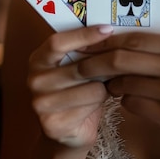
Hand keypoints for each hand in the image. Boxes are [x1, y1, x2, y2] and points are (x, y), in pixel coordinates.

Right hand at [27, 25, 114, 148]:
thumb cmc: (78, 88)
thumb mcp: (78, 64)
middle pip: (80, 67)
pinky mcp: (54, 125)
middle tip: (123, 61)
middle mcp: (35, 80)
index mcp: (39, 59)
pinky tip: (101, 102)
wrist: (68, 129)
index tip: (108, 29)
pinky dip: (103, 102)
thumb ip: (87, 49)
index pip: (57, 42)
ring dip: (107, 85)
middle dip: (107, 64)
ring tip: (108, 84)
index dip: (84, 35)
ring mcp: (42, 104)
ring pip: (92, 87)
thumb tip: (112, 29)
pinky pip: (92, 106)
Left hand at [78, 32, 159, 152]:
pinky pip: (134, 106)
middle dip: (97, 62)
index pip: (136, 38)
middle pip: (124, 59)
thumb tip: (133, 42)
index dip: (109, 41)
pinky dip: (126, 102)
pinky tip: (130, 101)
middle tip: (83, 66)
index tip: (92, 43)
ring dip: (111, 86)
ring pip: (125, 84)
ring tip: (111, 86)